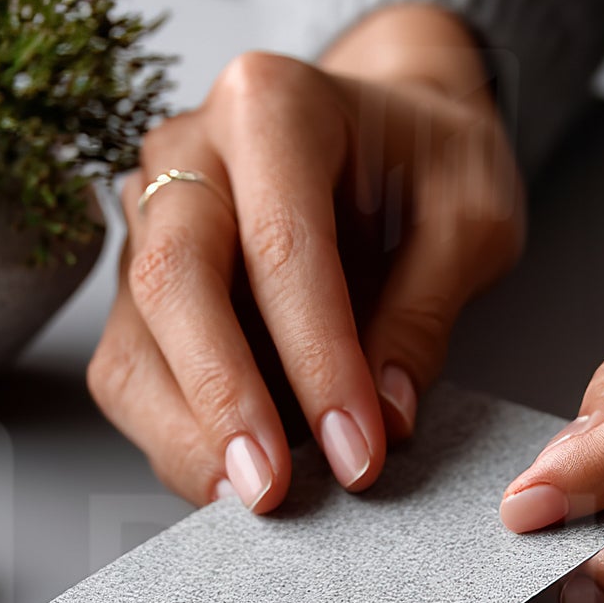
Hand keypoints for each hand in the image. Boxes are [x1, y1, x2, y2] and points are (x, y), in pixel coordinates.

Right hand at [88, 4, 522, 507]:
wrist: (389, 128)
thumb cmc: (428, 162)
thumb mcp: (471, 216)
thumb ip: (427, 310)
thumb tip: (385, 416)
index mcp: (272, 104)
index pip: (281, 244)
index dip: (317, 360)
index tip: (359, 449)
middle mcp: (188, 149)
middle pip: (174, 280)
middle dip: (224, 398)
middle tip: (272, 489)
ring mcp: (150, 215)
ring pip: (134, 338)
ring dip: (186, 432)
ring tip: (252, 498)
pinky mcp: (139, 282)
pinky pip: (132, 370)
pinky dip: (175, 434)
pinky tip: (232, 476)